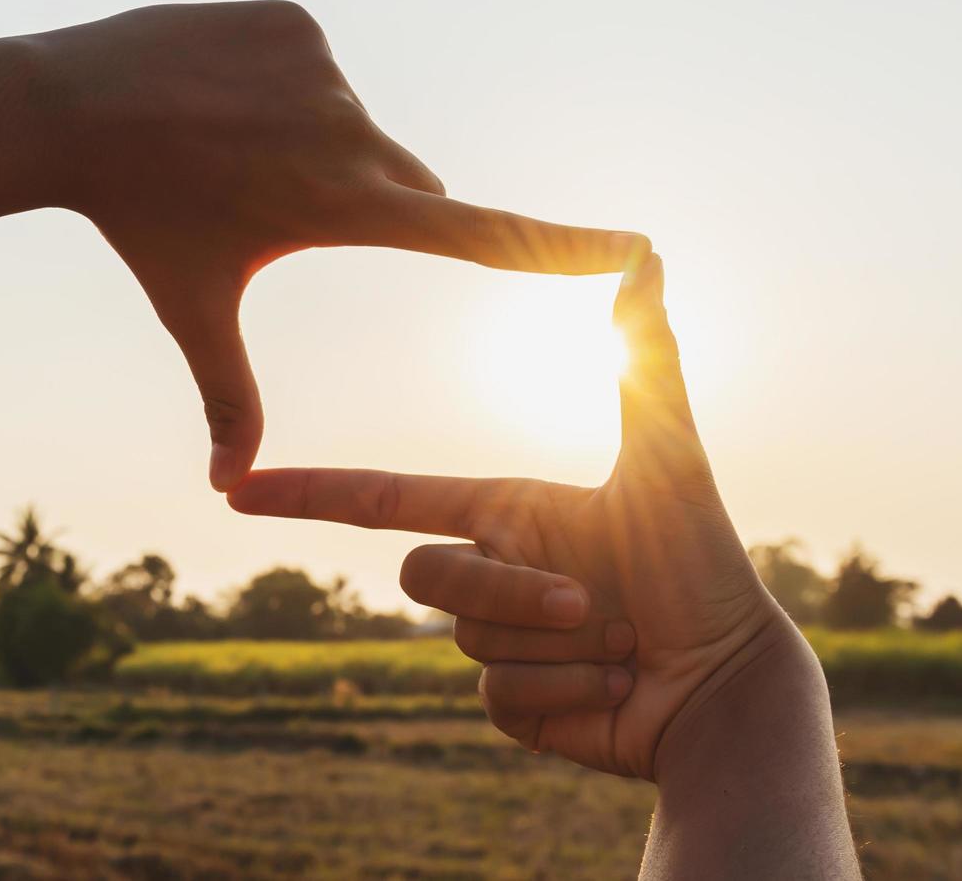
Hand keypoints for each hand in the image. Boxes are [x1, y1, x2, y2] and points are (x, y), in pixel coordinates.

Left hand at [32, 1, 649, 488]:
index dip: (563, 247)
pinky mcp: (297, 24)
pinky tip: (224, 100)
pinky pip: (318, 72)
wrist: (66, 108)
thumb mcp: (195, 311)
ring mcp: (325, 70)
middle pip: (407, 188)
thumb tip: (226, 488)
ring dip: (317, 147)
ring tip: (233, 151)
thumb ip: (229, 397)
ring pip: (356, 129)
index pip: (478, 234)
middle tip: (281, 205)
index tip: (635, 246)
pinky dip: (289, 92)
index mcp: (342, 208)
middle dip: (372, 208)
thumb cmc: (142, 224)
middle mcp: (350, 135)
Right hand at [227, 254, 799, 779]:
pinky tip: (613, 688)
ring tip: (622, 641)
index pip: (385, 497)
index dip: (310, 492)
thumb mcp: (668, 460)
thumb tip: (648, 257)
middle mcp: (493, 572)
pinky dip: (559, 693)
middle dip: (506, 591)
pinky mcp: (512, 704)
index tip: (236, 487)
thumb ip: (646, 363)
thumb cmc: (704, 567)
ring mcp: (497, 641)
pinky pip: (493, 697)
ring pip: (465, 640)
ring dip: (551, 643)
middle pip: (426, 575)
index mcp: (506, 511)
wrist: (725, 687)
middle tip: (594, 602)